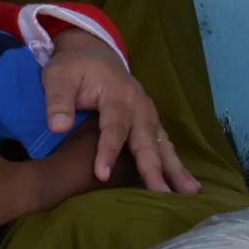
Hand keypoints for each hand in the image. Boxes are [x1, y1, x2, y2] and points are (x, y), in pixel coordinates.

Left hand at [41, 33, 198, 193]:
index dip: (108, 151)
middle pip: (146, 140)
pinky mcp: (150, 122)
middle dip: (154, 167)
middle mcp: (139, 106)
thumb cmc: (74, 68)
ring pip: (162, 144)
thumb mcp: (58, 76)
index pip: (114, 127)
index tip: (102, 175)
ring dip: (175, 169)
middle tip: (162, 193)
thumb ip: (58, 100)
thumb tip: (58, 127)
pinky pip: (164, 145)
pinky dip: (175, 164)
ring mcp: (148, 115)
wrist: (95, 55)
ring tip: (190, 191)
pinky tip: (185, 184)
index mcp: (117, 94)